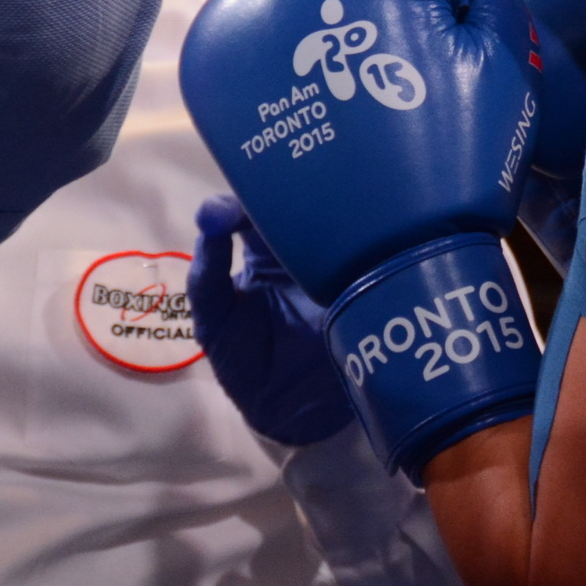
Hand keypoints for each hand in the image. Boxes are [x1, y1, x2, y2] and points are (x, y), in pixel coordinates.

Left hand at [187, 195, 356, 445]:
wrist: (289, 412)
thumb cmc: (244, 357)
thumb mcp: (213, 313)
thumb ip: (208, 267)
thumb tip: (212, 211)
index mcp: (267, 245)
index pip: (264, 199)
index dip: (261, 186)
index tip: (258, 190)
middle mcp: (306, 244)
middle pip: (311, 199)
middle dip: (310, 183)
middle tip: (310, 173)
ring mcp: (342, 261)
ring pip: (346, 218)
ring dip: (346, 202)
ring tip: (342, 190)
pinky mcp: (370, 282)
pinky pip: (376, 252)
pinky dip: (377, 235)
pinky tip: (376, 221)